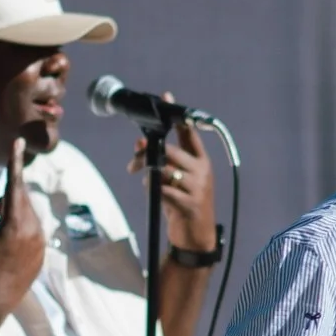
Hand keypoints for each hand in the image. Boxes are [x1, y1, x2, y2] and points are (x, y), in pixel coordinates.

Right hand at [0, 140, 44, 319]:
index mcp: (15, 226)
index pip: (13, 185)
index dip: (13, 161)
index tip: (17, 141)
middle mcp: (34, 231)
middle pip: (19, 198)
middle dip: (0, 200)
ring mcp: (41, 242)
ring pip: (27, 211)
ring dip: (8, 213)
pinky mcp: (43, 251)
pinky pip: (33, 227)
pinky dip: (18, 226)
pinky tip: (3, 246)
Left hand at [128, 98, 216, 254]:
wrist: (196, 238)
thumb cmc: (183, 205)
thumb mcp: (175, 181)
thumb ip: (162, 162)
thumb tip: (140, 143)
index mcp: (202, 162)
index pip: (190, 134)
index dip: (178, 117)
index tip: (167, 97)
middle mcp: (202, 172)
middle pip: (170, 151)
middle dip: (147, 153)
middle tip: (133, 161)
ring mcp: (197, 188)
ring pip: (164, 169)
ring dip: (147, 172)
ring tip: (139, 176)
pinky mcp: (188, 203)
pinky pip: (162, 189)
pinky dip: (152, 189)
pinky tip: (153, 195)